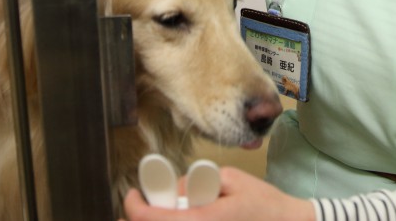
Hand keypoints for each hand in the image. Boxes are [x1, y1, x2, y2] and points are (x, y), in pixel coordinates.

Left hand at [120, 167, 313, 220]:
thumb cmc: (262, 202)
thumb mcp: (231, 179)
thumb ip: (197, 183)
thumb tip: (173, 190)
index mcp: (202, 220)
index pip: (154, 219)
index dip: (135, 208)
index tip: (132, 196)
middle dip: (143, 218)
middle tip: (142, 206)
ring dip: (161, 220)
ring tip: (164, 210)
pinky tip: (180, 214)